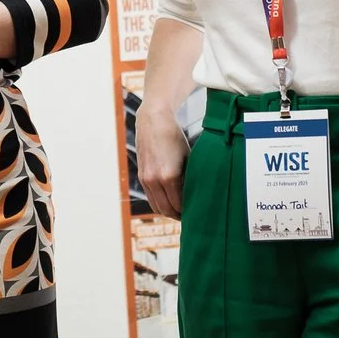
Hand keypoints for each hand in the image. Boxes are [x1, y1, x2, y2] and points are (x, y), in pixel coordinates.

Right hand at [136, 101, 188, 219]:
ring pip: (156, 206)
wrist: (153, 120)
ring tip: (180, 211)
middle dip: (178, 215)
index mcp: (169, 176)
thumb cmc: (174, 137)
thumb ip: (189, 179)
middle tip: (190, 217)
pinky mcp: (141, 176)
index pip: (179, 206)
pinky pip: (150, 197)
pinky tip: (169, 200)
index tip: (196, 214)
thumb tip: (196, 196)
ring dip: (167, 211)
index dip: (188, 212)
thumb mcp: (188, 158)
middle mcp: (154, 180)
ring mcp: (145, 179)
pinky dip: (159, 202)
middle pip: (166, 210)